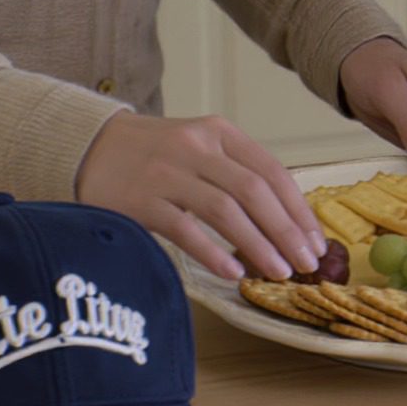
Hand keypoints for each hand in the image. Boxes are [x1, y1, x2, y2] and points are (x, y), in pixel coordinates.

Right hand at [75, 110, 326, 283]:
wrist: (91, 146)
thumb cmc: (157, 154)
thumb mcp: (201, 146)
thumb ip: (236, 172)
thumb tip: (284, 219)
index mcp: (220, 132)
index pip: (271, 171)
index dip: (297, 208)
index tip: (315, 240)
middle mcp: (197, 146)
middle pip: (254, 191)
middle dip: (286, 230)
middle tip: (305, 263)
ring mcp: (167, 172)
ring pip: (224, 210)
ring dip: (257, 244)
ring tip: (279, 272)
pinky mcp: (140, 200)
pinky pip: (184, 228)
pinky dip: (212, 252)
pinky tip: (232, 273)